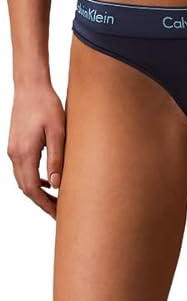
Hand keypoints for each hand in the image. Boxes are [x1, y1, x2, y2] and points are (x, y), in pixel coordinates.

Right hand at [7, 80, 65, 219]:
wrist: (30, 85)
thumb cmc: (46, 105)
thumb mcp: (58, 132)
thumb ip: (57, 159)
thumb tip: (57, 185)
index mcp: (25, 153)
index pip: (32, 189)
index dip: (45, 205)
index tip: (59, 215)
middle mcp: (14, 154)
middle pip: (26, 188)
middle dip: (42, 202)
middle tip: (60, 212)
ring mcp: (12, 149)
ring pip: (22, 180)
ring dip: (37, 192)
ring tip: (56, 199)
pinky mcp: (15, 144)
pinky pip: (22, 169)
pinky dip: (33, 179)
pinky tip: (48, 180)